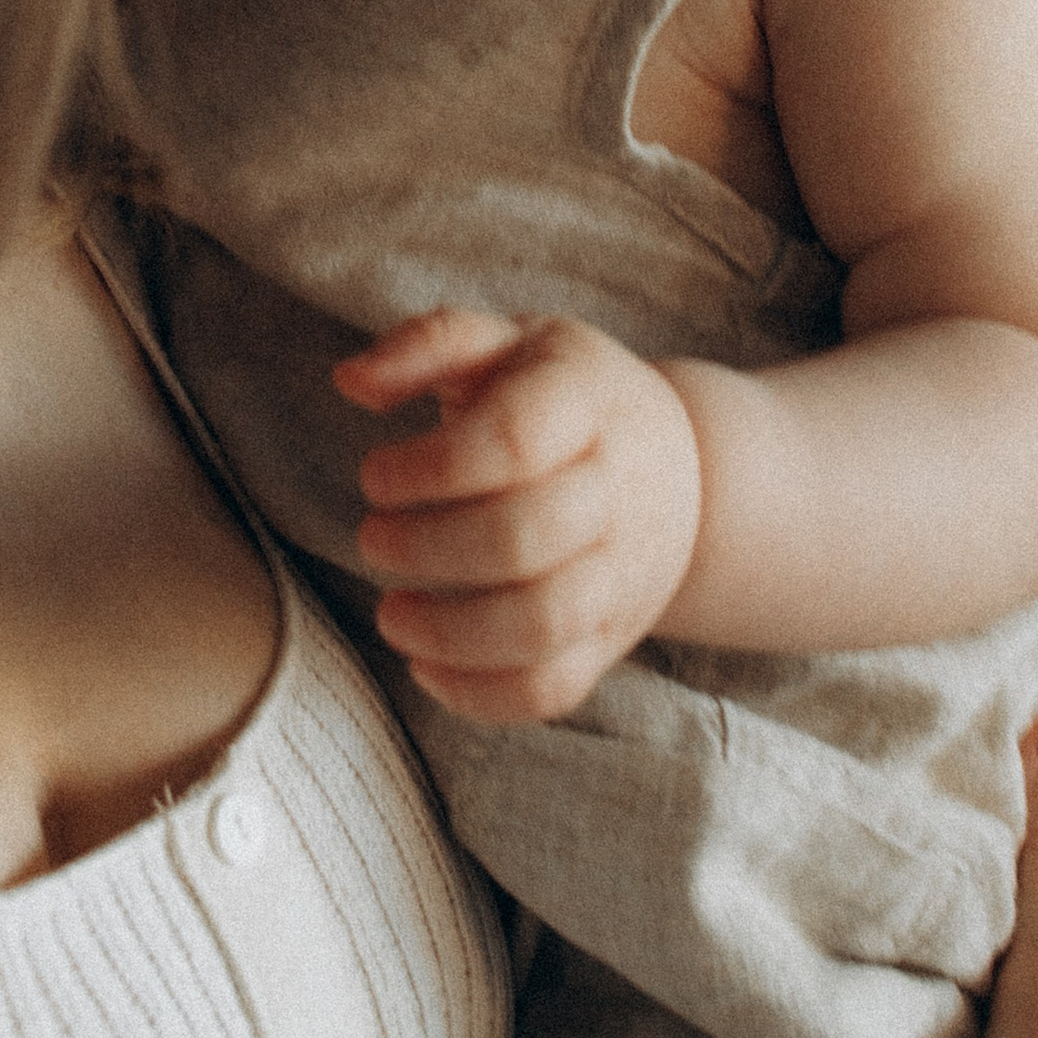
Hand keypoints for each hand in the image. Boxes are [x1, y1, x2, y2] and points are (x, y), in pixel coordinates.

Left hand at [336, 309, 701, 720]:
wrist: (687, 470)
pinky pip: (552, 689)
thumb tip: (350, 380)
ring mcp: (620, 575)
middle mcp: (616, 492)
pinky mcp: (612, 639)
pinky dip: (479, 694)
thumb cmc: (568, 397)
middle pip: (524, 538)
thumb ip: (430, 344)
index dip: (429, 467)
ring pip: (541, 625)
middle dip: (425, 548)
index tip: (374, 476)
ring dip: (447, 631)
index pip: (513, 441)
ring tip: (390, 614)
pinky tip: (425, 665)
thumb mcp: (510, 343)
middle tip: (372, 539)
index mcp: (585, 403)